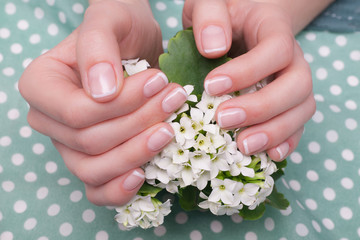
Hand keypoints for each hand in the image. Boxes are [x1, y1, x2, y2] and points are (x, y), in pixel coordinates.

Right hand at [19, 0, 186, 205]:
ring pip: (95, 171)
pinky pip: (98, 190)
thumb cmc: (120, 27)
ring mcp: (70, 146)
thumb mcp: (109, 20)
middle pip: (90, 142)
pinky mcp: (93, 161)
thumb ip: (97, 47)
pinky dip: (120, 190)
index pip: (76, 113)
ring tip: (170, 130)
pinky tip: (144, 175)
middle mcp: (50, 121)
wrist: (135, 44)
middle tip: (174, 98)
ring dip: (138, 153)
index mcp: (42, 87)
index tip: (158, 80)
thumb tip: (100, 93)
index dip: (122, 104)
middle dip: (139, 123)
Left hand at [183, 0, 315, 160]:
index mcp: (274, 29)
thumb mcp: (209, 3)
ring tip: (242, 146)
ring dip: (275, 132)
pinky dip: (285, 142)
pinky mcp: (287, 103)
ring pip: (302, 109)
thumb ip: (209, 16)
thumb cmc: (221, 16)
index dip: (248, 71)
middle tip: (224, 119)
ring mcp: (292, 83)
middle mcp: (292, 58)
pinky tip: (266, 155)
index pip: (276, 50)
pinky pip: (297, 124)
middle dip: (262, 107)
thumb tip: (214, 49)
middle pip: (297, 85)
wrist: (238, 22)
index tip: (211, 86)